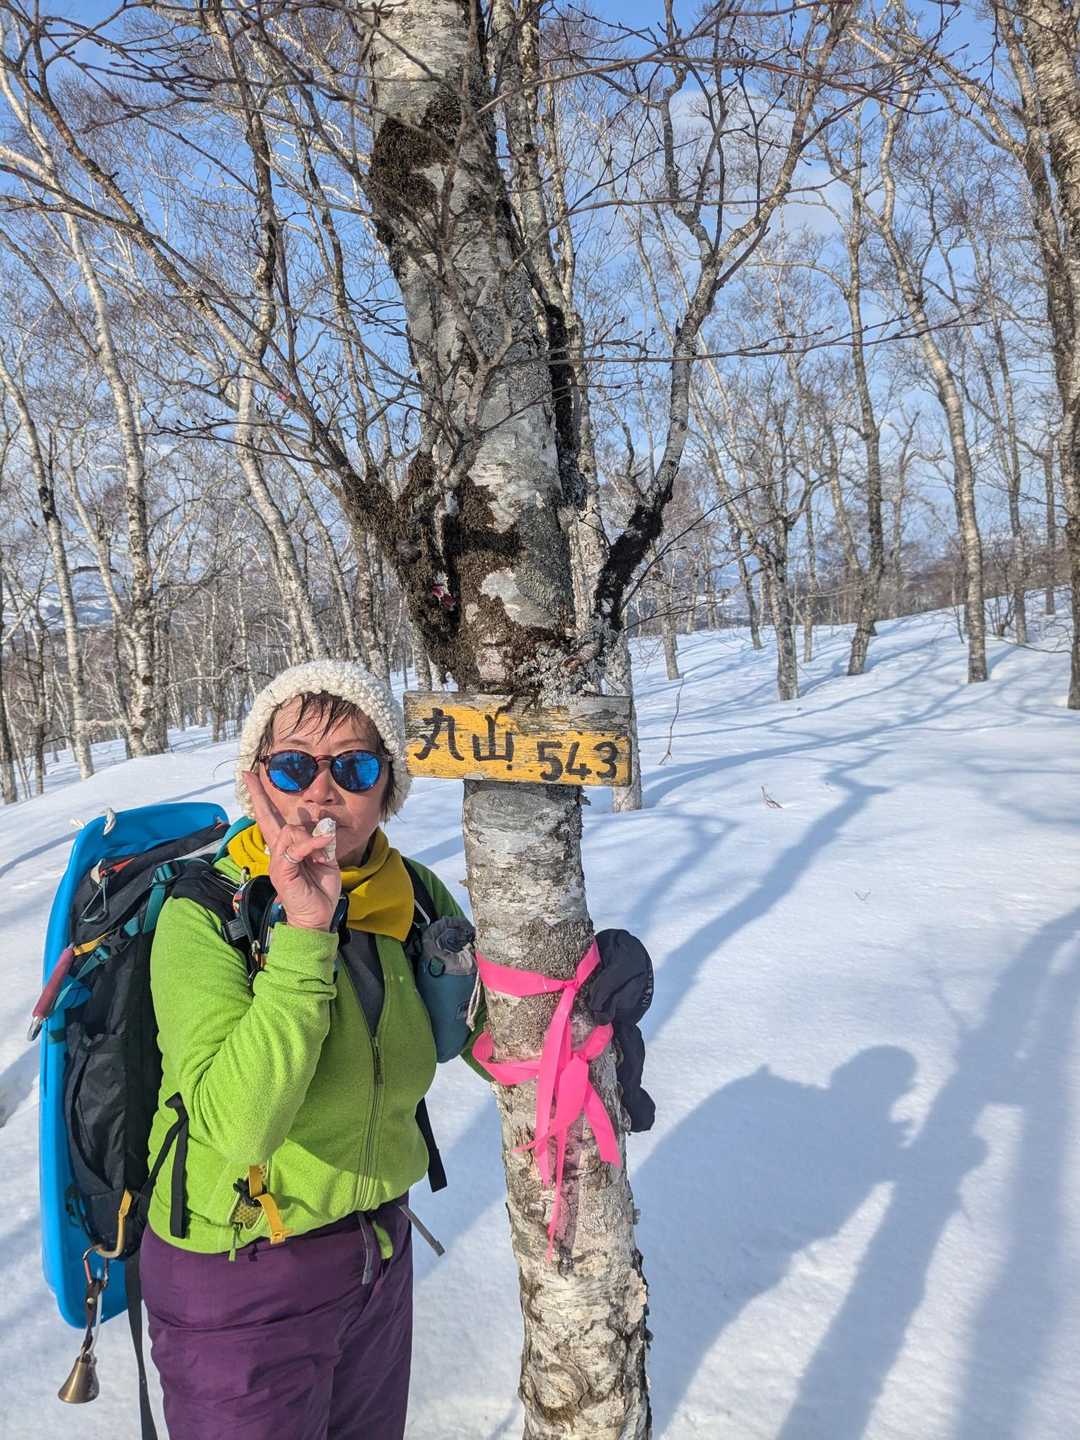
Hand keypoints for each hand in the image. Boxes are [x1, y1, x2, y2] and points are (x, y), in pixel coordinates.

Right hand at [242, 770, 341, 931]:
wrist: (317, 917)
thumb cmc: (319, 889)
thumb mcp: (326, 859)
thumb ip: (322, 841)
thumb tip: (322, 824)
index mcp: (287, 848)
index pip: (272, 819)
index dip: (262, 799)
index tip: (250, 778)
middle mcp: (278, 852)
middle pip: (268, 819)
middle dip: (258, 796)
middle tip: (247, 776)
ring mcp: (277, 861)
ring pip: (290, 831)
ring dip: (312, 838)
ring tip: (323, 855)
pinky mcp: (282, 870)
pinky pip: (296, 849)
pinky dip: (313, 845)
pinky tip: (325, 850)